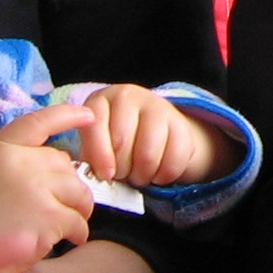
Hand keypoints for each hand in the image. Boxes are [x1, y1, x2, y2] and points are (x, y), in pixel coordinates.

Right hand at [0, 107, 97, 269]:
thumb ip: (19, 163)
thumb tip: (64, 161)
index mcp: (0, 149)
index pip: (39, 121)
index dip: (67, 115)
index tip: (89, 115)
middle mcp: (18, 162)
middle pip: (67, 165)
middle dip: (67, 189)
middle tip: (48, 211)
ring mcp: (35, 187)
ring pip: (80, 193)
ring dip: (75, 211)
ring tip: (53, 226)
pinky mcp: (49, 216)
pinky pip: (79, 221)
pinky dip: (76, 233)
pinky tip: (59, 240)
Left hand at [84, 84, 232, 187]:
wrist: (151, 129)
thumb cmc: (115, 142)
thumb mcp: (97, 145)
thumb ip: (92, 158)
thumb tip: (97, 174)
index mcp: (100, 101)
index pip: (96, 126)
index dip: (99, 155)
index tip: (105, 175)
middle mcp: (128, 97)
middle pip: (122, 143)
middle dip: (121, 169)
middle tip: (123, 175)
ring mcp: (157, 106)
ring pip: (148, 154)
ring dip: (143, 175)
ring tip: (139, 175)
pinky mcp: (180, 123)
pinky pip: (174, 159)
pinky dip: (165, 175)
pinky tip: (158, 173)